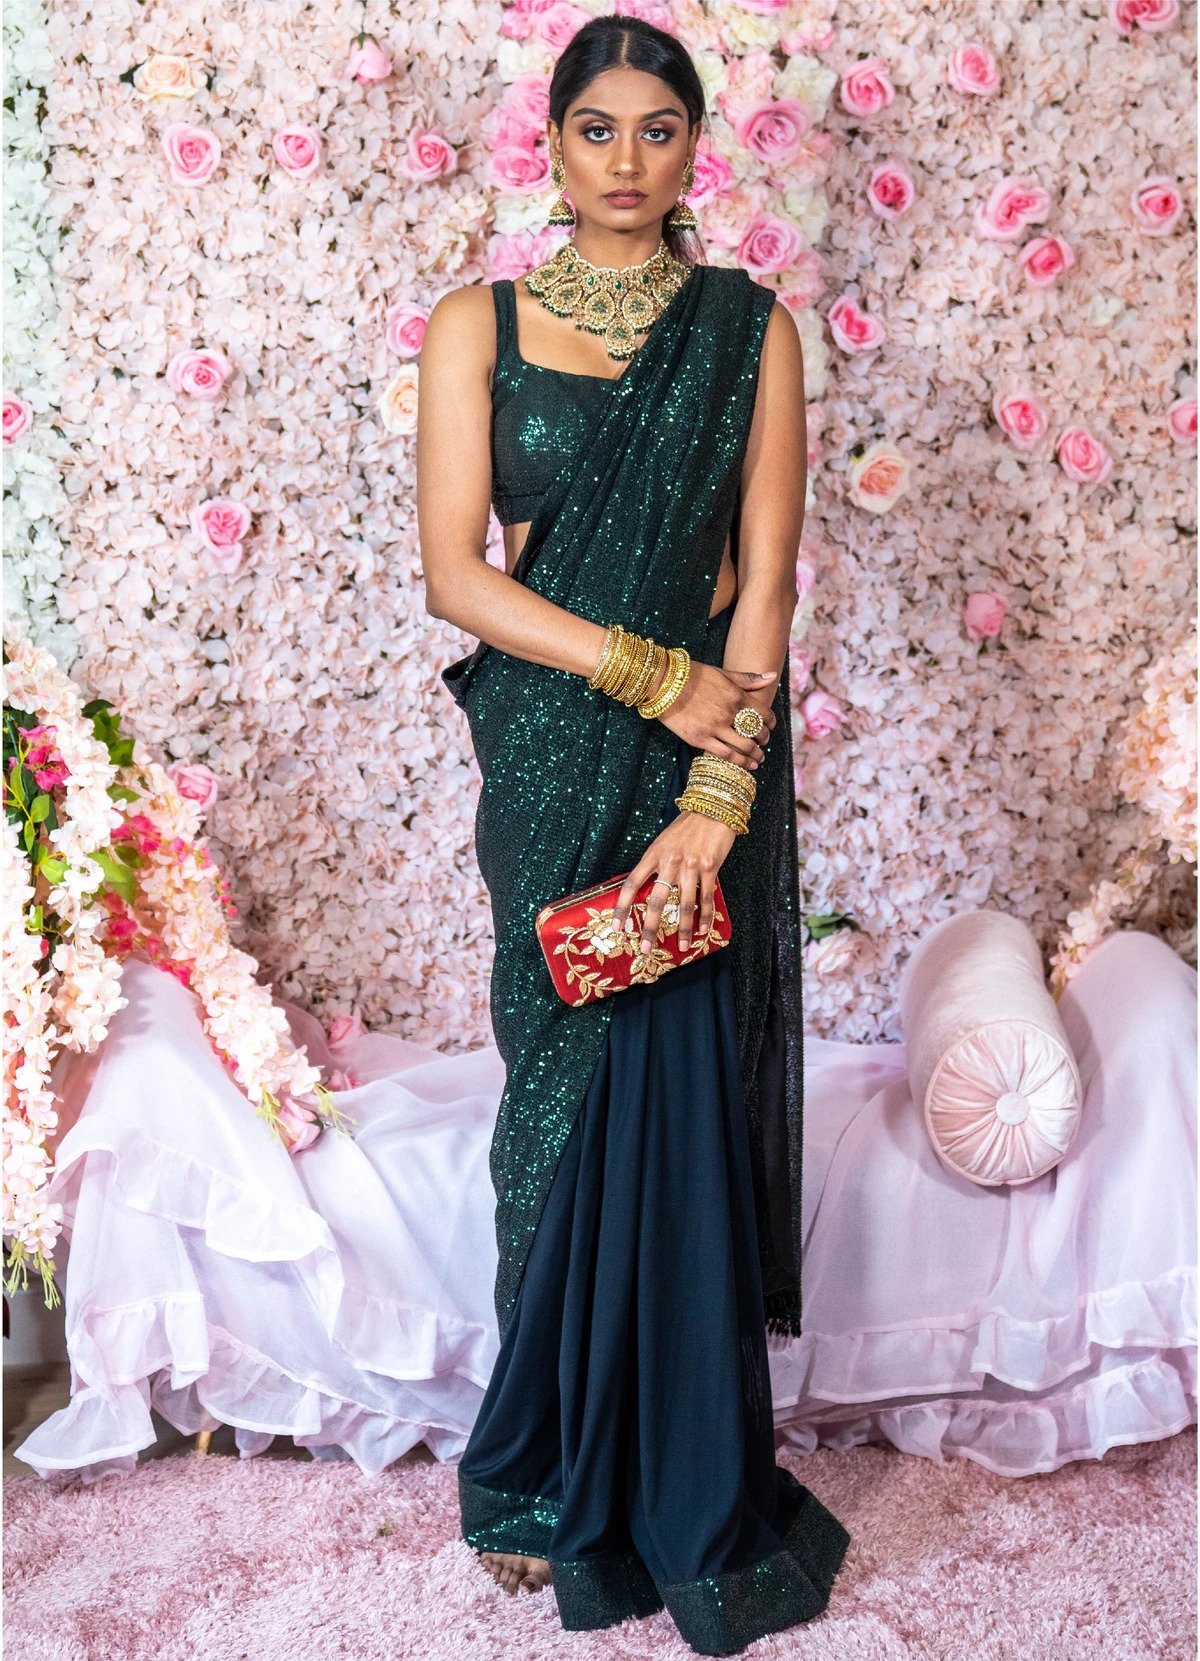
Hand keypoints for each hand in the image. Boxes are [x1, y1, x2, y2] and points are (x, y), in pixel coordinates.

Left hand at [611, 810, 736, 953]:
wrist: (712, 809)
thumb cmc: (686, 827)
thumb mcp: (663, 842)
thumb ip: (656, 864)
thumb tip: (649, 889)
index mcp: (653, 855)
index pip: (632, 884)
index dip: (622, 907)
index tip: (616, 926)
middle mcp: (669, 862)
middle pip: (657, 902)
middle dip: (650, 928)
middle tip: (645, 949)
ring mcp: (690, 866)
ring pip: (684, 906)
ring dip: (683, 930)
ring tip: (681, 947)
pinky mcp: (710, 868)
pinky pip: (705, 898)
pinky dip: (705, 917)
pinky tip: (702, 931)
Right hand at [654, 662, 777, 770]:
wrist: (663, 683)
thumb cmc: (692, 675)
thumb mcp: (722, 673)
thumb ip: (748, 679)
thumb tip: (772, 676)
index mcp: (736, 696)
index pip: (764, 713)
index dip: (771, 722)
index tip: (771, 727)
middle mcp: (729, 713)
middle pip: (756, 732)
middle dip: (763, 740)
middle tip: (763, 743)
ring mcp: (715, 727)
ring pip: (744, 747)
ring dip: (756, 755)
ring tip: (759, 759)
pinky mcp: (700, 739)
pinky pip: (725, 755)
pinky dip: (740, 762)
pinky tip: (747, 766)